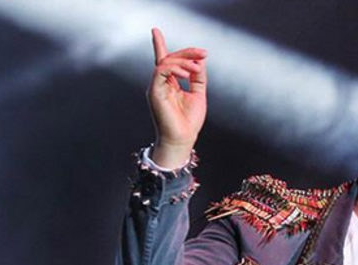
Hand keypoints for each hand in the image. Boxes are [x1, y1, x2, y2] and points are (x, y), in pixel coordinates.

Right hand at [147, 28, 207, 167]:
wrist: (182, 139)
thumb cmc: (188, 121)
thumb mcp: (198, 94)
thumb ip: (198, 77)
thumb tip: (200, 59)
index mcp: (169, 84)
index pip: (165, 61)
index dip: (161, 45)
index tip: (160, 32)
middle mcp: (160, 83)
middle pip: (168, 58)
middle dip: (186, 53)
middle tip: (203, 53)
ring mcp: (156, 87)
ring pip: (165, 62)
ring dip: (183, 60)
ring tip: (197, 67)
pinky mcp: (154, 91)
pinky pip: (161, 70)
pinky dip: (176, 68)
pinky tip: (189, 73)